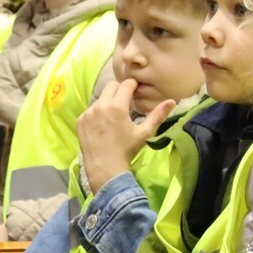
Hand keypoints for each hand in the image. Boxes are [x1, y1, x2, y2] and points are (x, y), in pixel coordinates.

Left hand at [77, 78, 175, 192]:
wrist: (104, 168)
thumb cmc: (127, 150)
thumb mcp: (144, 133)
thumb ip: (158, 115)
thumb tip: (172, 101)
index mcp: (117, 106)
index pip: (126, 84)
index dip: (133, 85)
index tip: (136, 91)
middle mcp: (100, 105)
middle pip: (111, 86)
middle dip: (119, 90)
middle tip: (126, 103)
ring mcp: (88, 112)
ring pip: (100, 98)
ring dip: (108, 102)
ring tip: (114, 117)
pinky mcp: (80, 120)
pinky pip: (90, 110)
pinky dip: (97, 113)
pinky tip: (102, 126)